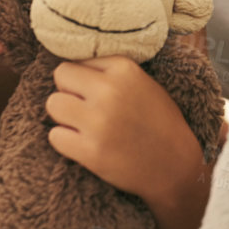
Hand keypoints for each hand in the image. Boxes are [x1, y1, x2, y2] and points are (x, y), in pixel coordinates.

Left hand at [45, 56, 201, 208]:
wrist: (175, 166)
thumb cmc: (159, 123)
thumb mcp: (144, 84)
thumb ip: (111, 72)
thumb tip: (75, 67)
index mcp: (124, 69)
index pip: (78, 61)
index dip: (84, 79)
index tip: (97, 94)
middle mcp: (110, 91)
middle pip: (61, 76)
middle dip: (69, 92)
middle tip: (85, 109)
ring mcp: (99, 122)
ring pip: (53, 104)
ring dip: (64, 116)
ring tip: (83, 126)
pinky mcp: (91, 151)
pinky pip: (55, 136)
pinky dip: (65, 141)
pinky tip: (84, 145)